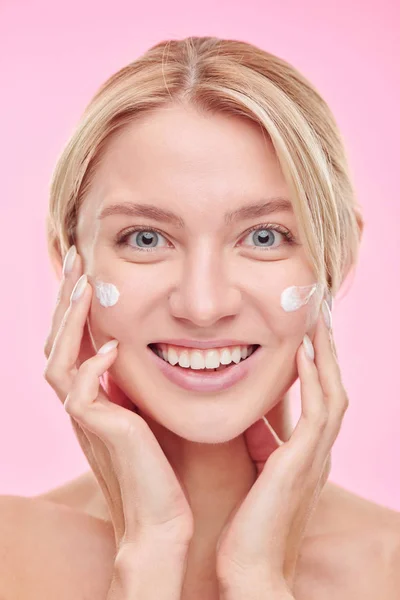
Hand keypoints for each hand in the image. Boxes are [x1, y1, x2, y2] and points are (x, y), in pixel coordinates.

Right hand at [43, 247, 193, 558]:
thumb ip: (138, 385)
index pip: (74, 342)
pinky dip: (92, 366)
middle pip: (57, 343)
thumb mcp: (149, 413)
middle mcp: (81, 405)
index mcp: (93, 398)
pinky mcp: (97, 433)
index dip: (77, 308)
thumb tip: (145, 352)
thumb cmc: (164, 467)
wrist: (161, 518)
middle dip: (66, 300)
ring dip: (70, 321)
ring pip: (58, 360)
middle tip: (76, 260)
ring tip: (85, 286)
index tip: (90, 273)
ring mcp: (84, 420)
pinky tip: (112, 347)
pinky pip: (79, 392)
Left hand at [215, 296, 346, 596]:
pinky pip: (319, 410)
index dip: (318, 367)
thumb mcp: (258, 472)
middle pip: (334, 389)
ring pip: (334, 392)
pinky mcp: (303, 461)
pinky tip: (303, 351)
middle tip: (318, 317)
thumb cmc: (251, 525)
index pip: (321, 399)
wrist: (252, 570)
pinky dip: (315, 378)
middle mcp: (319, 453)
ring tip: (317, 322)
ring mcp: (316, 457)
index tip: (306, 336)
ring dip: (327, 356)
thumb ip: (260, 442)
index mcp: (308, 455)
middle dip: (327, 353)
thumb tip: (251, 415)